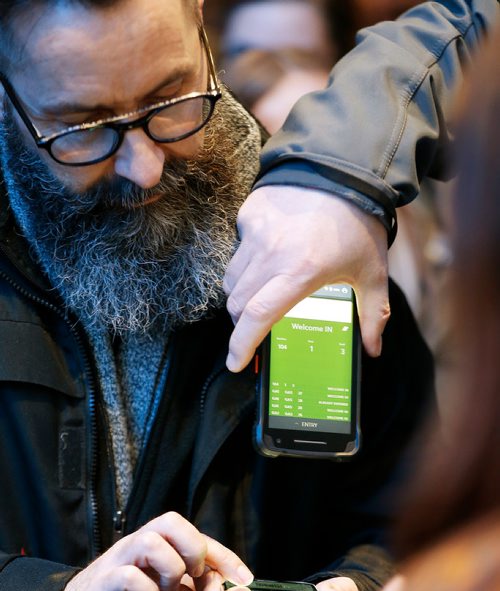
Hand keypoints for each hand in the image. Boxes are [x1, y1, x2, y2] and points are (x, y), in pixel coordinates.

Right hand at [40, 511, 252, 590]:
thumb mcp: (164, 590)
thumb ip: (190, 585)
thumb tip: (227, 587)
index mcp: (157, 544)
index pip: (196, 534)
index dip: (223, 554)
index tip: (243, 578)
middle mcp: (138, 544)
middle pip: (171, 520)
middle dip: (194, 549)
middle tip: (195, 577)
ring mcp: (120, 560)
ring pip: (151, 541)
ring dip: (170, 569)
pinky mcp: (103, 583)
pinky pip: (128, 576)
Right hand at [224, 186, 389, 371]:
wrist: (345, 168)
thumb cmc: (360, 224)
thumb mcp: (372, 272)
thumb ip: (373, 314)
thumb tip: (372, 350)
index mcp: (301, 272)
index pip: (258, 316)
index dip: (241, 344)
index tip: (235, 362)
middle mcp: (272, 254)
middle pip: (237, 304)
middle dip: (242, 325)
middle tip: (255, 331)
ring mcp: (256, 233)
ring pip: (231, 280)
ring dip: (241, 297)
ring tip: (262, 297)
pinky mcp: (249, 216)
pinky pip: (237, 252)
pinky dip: (246, 266)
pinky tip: (268, 260)